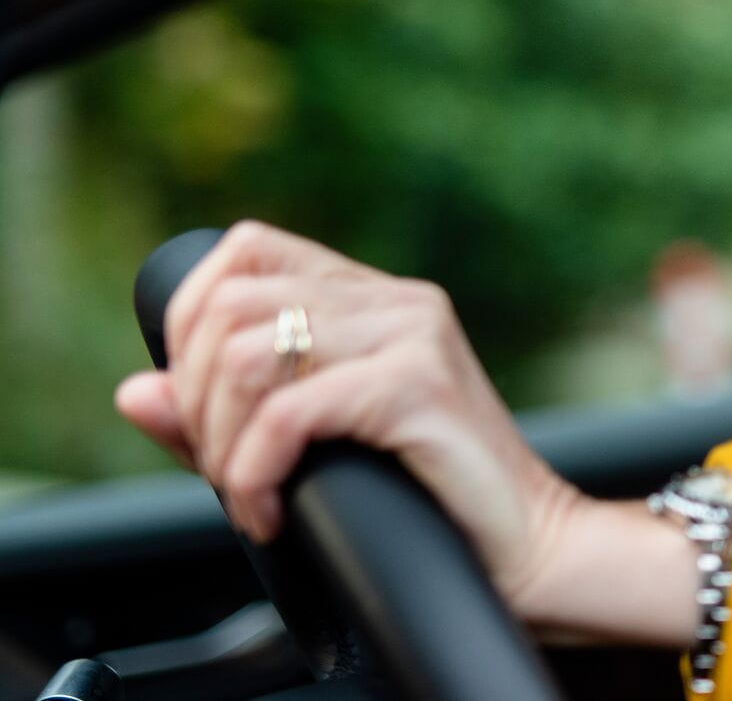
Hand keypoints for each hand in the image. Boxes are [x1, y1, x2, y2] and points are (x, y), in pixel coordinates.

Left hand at [111, 221, 616, 629]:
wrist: (531, 547)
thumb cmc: (430, 503)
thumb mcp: (311, 452)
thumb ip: (223, 419)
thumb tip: (134, 391)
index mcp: (376, 299)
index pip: (247, 249)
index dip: (189, 321)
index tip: (201, 411)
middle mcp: (398, 301)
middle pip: (231, 302)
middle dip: (196, 400)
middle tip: (225, 472)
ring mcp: (414, 335)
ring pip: (248, 353)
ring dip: (221, 442)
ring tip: (250, 495)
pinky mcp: (419, 385)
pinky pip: (288, 412)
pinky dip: (254, 472)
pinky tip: (271, 512)